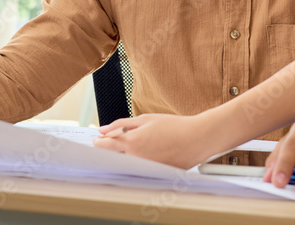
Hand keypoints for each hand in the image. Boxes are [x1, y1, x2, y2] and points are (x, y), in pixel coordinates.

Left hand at [93, 113, 215, 168]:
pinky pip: (140, 170)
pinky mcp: (155, 175)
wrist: (197, 138)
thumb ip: (121, 124)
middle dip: (108, 150)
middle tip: (110, 143)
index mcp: (132, 142)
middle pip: (112, 157)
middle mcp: (137, 159)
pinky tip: (148, 153)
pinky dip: (138, 162)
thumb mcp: (146, 119)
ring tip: (135, 146)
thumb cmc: (174, 126)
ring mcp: (146, 169)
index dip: (98, 142)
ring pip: (126, 164)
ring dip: (124, 156)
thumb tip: (103, 130)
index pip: (105, 146)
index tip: (97, 139)